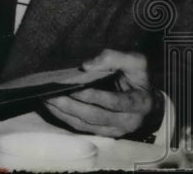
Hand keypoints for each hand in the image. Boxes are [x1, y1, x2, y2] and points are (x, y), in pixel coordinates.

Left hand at [43, 49, 157, 137]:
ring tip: (46, 99)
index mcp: (139, 103)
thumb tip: (86, 66)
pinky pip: (82, 128)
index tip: (74, 88)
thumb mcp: (135, 62)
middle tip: (51, 94)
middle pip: (96, 116)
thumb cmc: (138, 78)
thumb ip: (114, 58)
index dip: (95, 96)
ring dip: (64, 113)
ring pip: (86, 124)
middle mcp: (128, 121)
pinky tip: (51, 107)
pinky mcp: (104, 133)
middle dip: (72, 105)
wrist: (146, 102)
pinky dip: (65, 118)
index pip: (116, 102)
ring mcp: (115, 130)